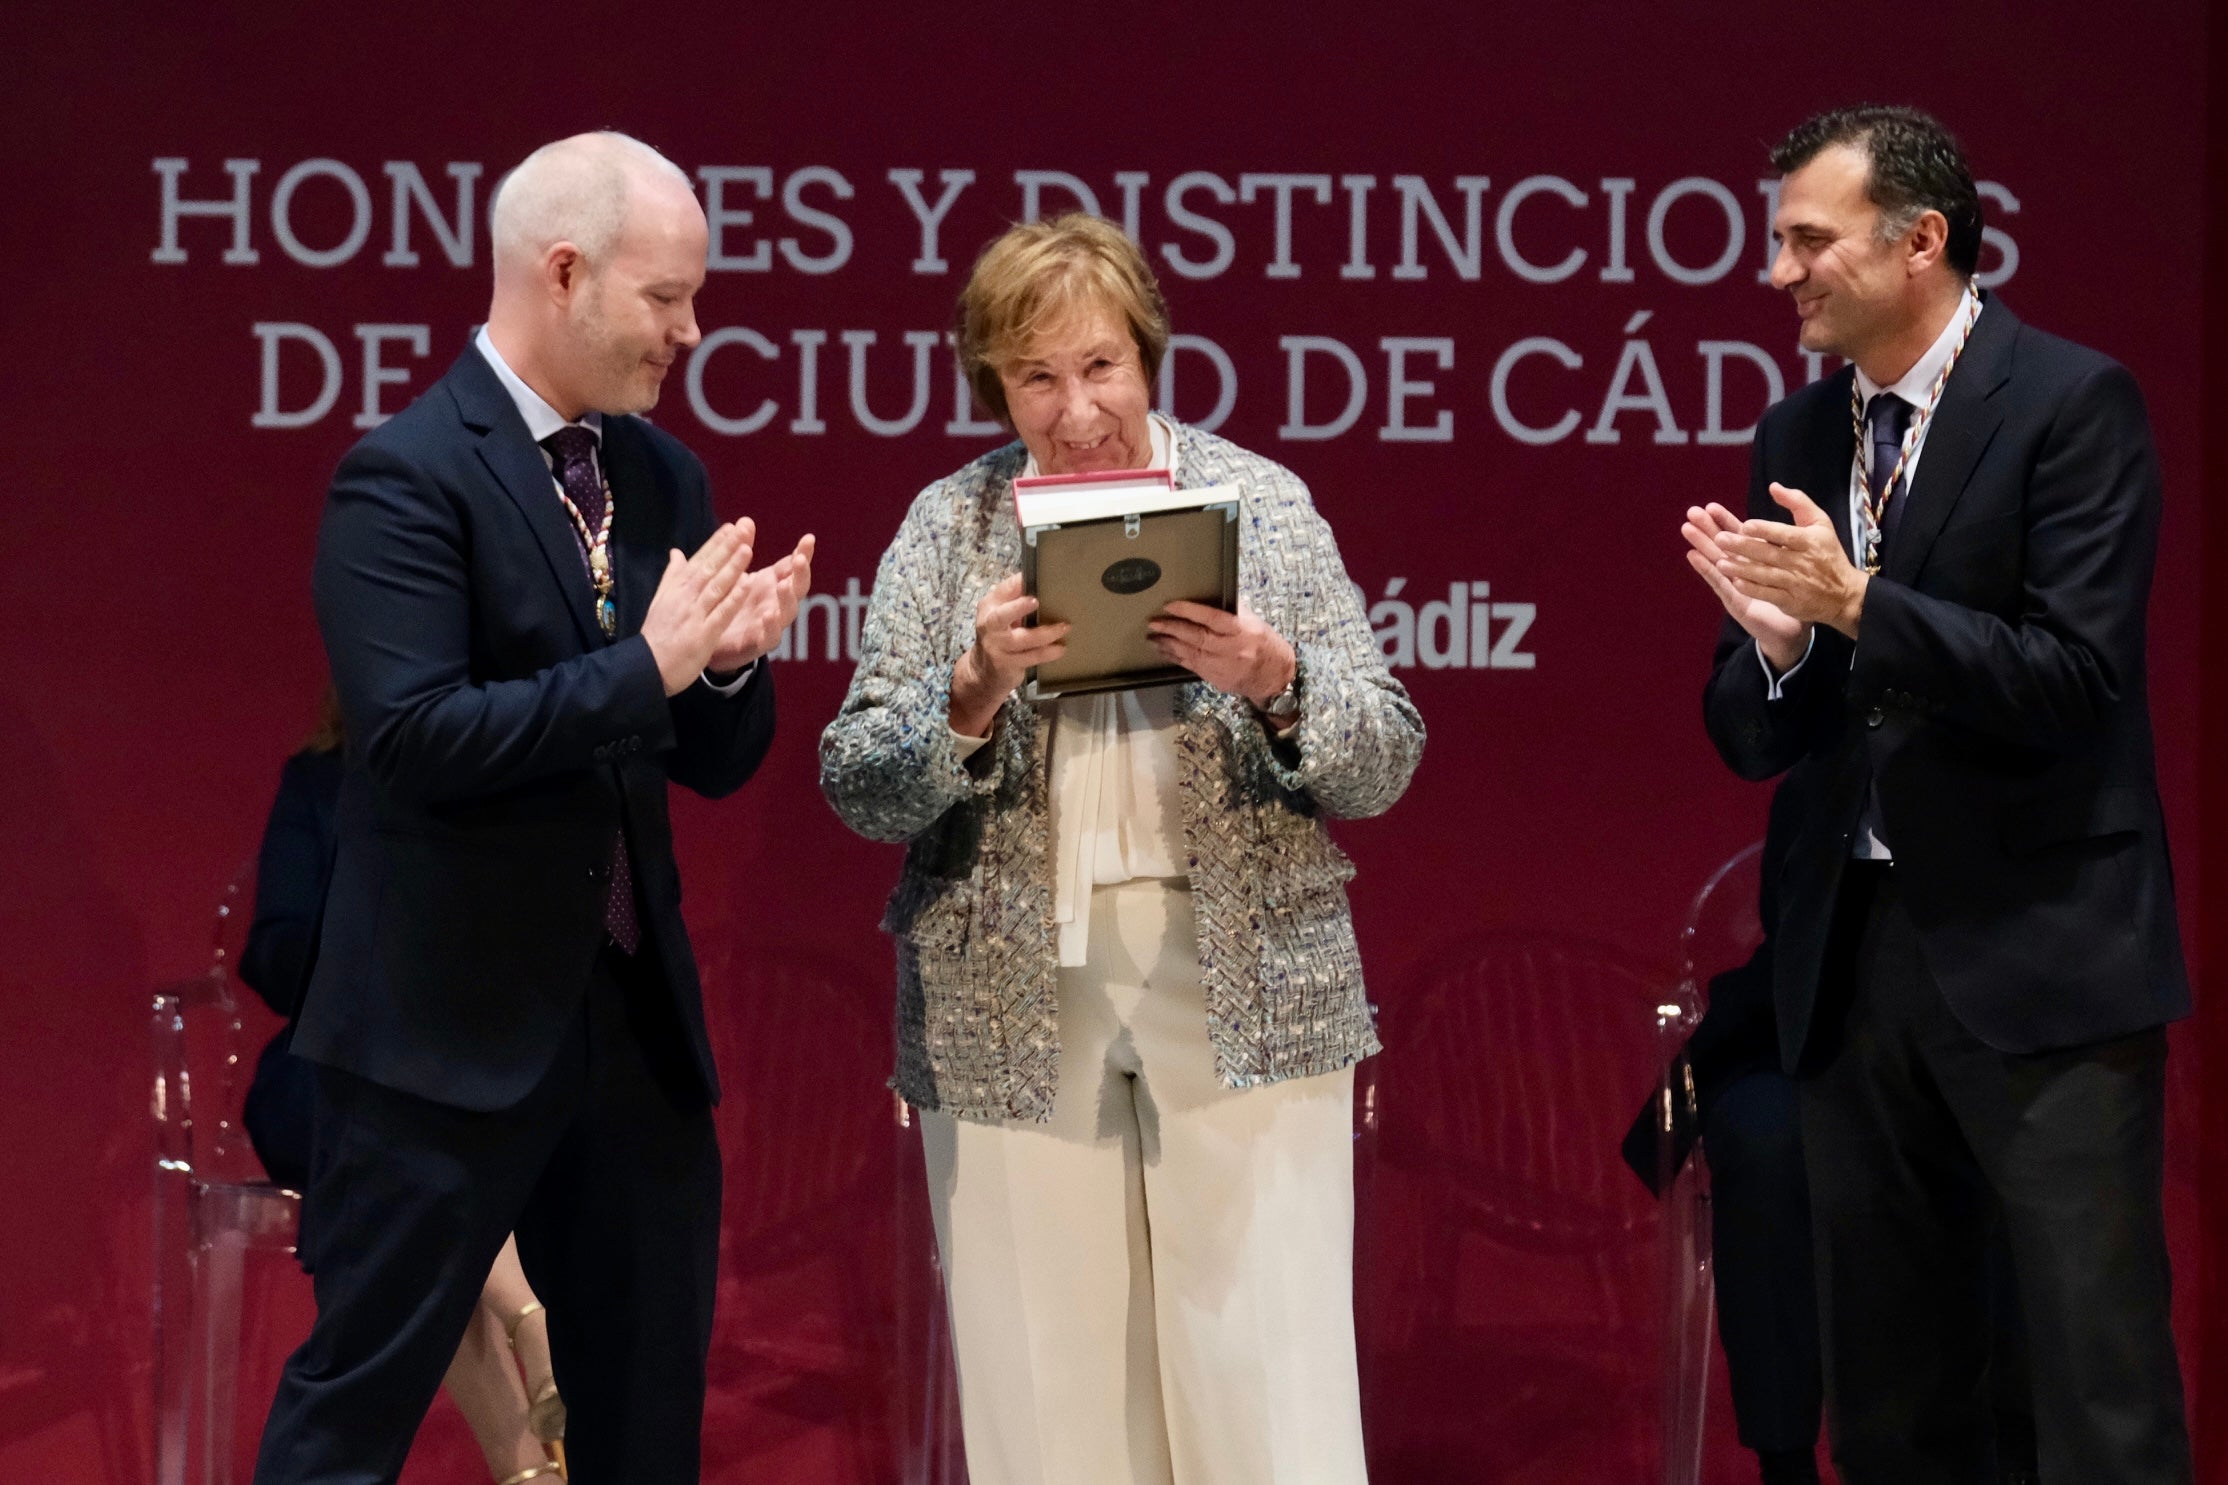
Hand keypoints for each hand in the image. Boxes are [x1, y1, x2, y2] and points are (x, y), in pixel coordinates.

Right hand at [641, 522, 754, 695]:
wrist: (646, 667)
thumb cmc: (656, 635)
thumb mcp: (660, 600)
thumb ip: (672, 576)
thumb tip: (676, 552)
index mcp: (676, 589)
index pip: (699, 561)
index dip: (716, 543)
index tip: (731, 527)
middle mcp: (685, 597)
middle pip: (709, 568)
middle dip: (727, 547)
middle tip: (745, 528)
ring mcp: (694, 614)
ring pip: (716, 586)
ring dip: (733, 567)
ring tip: (748, 548)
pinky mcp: (702, 634)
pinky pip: (721, 612)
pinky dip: (734, 598)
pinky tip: (747, 584)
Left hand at [706, 530, 815, 673]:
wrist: (708, 639)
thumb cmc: (727, 603)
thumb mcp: (735, 574)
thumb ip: (741, 549)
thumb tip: (745, 521)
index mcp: (771, 586)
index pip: (793, 568)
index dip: (803, 554)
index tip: (808, 539)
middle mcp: (775, 604)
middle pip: (797, 589)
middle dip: (800, 574)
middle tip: (799, 560)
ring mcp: (769, 625)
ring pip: (787, 614)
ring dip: (787, 600)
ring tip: (783, 586)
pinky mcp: (756, 644)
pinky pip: (768, 638)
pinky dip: (770, 628)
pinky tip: (768, 616)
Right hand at [949, 573, 1067, 737]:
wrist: (983, 670)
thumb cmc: (999, 635)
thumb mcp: (1001, 614)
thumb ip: (1015, 598)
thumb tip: (1042, 578)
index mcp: (989, 607)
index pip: (1002, 591)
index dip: (1016, 584)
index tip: (1029, 577)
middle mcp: (990, 626)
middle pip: (1001, 616)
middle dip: (1017, 607)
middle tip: (1035, 601)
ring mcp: (998, 647)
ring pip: (1021, 639)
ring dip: (1045, 633)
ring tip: (1064, 627)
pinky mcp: (1008, 664)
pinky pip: (1030, 658)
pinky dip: (1047, 653)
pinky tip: (1060, 648)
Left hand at [1147, 599, 1295, 712]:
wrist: (1275, 677)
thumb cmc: (1265, 644)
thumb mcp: (1254, 622)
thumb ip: (1233, 611)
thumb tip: (1212, 595)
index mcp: (1241, 630)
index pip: (1211, 618)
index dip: (1189, 611)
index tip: (1170, 605)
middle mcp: (1231, 648)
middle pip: (1196, 637)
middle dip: (1171, 629)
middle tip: (1154, 623)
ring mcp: (1222, 666)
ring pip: (1190, 653)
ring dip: (1168, 645)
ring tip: (1153, 637)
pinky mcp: (1215, 679)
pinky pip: (1191, 666)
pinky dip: (1176, 658)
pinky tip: (1164, 651)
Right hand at [1682, 501, 1810, 670]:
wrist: (1793, 634)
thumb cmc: (1795, 601)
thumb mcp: (1794, 571)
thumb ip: (1789, 550)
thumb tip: (1790, 526)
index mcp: (1756, 562)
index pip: (1739, 537)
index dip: (1725, 521)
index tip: (1712, 506)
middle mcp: (1742, 572)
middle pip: (1722, 546)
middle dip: (1707, 528)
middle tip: (1692, 511)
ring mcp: (1735, 587)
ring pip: (1716, 561)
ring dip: (1701, 544)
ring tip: (1686, 528)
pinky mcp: (1734, 601)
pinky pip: (1719, 582)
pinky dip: (1706, 569)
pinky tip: (1693, 556)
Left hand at [1713, 484, 1867, 638]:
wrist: (1844, 593)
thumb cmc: (1827, 553)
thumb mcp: (1820, 523)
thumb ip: (1798, 502)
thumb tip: (1773, 486)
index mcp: (1809, 541)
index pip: (1785, 534)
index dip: (1765, 530)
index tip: (1745, 525)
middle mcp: (1802, 562)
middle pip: (1769, 554)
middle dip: (1743, 547)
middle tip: (1719, 539)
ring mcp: (1796, 584)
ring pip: (1766, 575)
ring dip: (1741, 569)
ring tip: (1719, 562)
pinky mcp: (1791, 602)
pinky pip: (1769, 595)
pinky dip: (1752, 589)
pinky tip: (1735, 583)